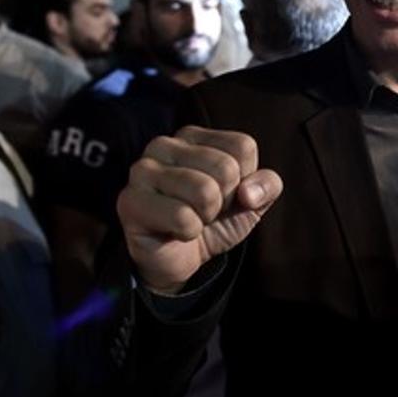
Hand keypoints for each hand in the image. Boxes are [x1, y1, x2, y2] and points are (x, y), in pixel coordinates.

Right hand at [116, 126, 282, 293]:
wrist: (178, 260)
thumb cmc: (212, 222)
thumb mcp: (251, 202)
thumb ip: (267, 186)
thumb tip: (249, 192)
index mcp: (194, 136)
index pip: (243, 147)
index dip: (244, 180)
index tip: (225, 194)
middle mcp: (164, 144)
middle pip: (225, 168)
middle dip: (224, 201)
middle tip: (204, 211)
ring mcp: (142, 170)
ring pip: (205, 191)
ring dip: (206, 217)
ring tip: (190, 219)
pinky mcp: (130, 200)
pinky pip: (183, 217)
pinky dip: (189, 232)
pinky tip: (174, 231)